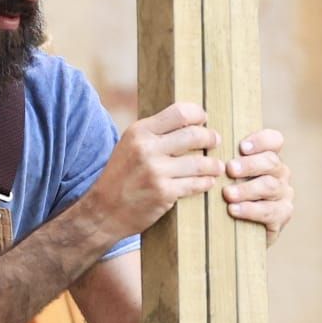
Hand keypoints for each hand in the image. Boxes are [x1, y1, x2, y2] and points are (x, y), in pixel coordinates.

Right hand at [93, 101, 223, 240]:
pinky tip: (208, 181)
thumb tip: (188, 120)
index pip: (179, 112)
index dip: (198, 114)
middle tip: (215, 140)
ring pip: (200, 162)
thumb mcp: (130, 144)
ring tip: (217, 166)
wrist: (104, 210)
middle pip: (194, 134)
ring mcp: (156, 172)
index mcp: (139, 131)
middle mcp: (147, 148)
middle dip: (210, 137)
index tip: (203, 119)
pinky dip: (206, 182)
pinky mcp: (164, 193)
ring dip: (214, 164)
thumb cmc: (121, 175)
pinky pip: (196, 184)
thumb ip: (154, 132)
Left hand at [223, 127, 293, 245]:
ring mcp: (283, 194)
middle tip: (229, 169)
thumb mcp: (225, 174)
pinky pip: (270, 211)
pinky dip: (250, 210)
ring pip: (270, 186)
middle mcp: (280, 173)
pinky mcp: (282, 215)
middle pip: (271, 162)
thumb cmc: (227, 193)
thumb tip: (201, 142)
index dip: (261, 141)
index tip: (241, 147)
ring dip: (247, 189)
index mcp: (268, 156)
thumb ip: (221, 158)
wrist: (236, 231)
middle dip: (249, 165)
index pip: (274, 140)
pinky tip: (233, 210)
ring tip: (227, 193)